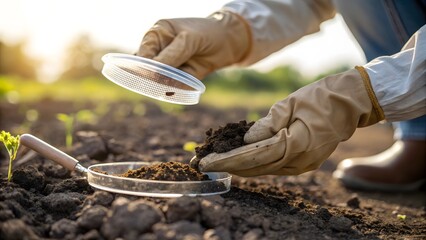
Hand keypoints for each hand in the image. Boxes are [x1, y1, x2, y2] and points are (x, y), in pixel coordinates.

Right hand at [137, 11, 250, 79]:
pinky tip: (175, 92)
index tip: (149, 75)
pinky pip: (175, 86)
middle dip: (152, 78)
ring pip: (160, 79)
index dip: (144, 65)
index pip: (144, 52)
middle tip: (157, 84)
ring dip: (163, 86)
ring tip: (167, 88)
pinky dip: (175, 90)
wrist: (231, 40)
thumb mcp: (189, 39)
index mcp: (158, 35)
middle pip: (149, 68)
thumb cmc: (208, 32)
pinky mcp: (183, 76)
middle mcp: (162, 50)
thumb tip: (153, 71)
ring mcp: (172, 64)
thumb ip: (172, 54)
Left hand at [194, 67, 384, 175]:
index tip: (206, 162)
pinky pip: (273, 166)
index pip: (253, 157)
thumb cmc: (320, 98)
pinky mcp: (303, 163)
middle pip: (255, 167)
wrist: (349, 104)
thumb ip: (267, 124)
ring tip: (216, 163)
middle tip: (203, 164)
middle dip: (228, 166)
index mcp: (296, 145)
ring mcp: (302, 165)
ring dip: (238, 167)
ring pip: (263, 169)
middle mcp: (298, 161)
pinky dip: (254, 164)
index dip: (227, 160)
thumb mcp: (291, 104)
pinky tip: (238, 161)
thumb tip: (247, 141)